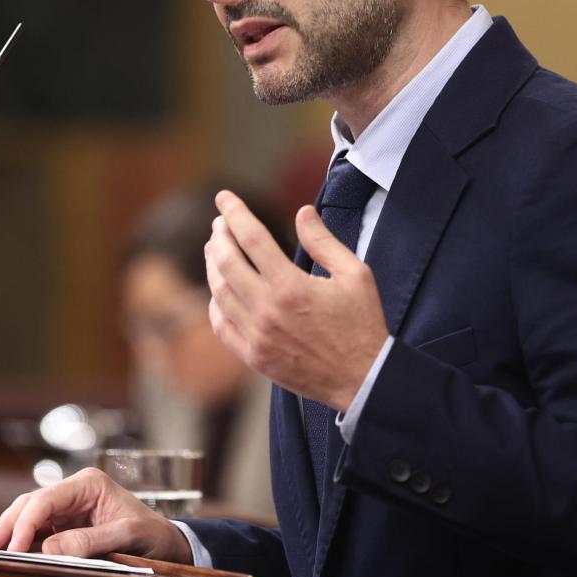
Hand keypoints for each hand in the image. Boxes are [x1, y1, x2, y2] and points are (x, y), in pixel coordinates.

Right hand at [0, 468, 192, 563]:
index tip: (13, 548)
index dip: (25, 523)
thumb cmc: (154, 534)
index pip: (46, 499)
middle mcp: (75, 491)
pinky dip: (21, 541)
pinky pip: (38, 531)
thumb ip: (90, 540)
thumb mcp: (128, 536)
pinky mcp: (67, 525)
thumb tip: (50, 548)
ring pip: (29, 516)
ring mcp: (70, 508)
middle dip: (7, 525)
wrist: (170, 544)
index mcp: (89, 483)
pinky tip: (6, 553)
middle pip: (31, 505)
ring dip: (8, 533)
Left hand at [204, 190, 387, 410]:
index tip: (224, 197)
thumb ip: (324, 241)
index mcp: (292, 287)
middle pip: (226, 262)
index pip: (251, 238)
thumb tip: (302, 212)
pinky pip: (221, 325)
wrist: (363, 380)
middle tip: (220, 223)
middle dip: (219, 235)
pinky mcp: (254, 357)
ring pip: (219, 293)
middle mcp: (268, 311)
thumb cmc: (362, 324)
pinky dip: (215, 303)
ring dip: (213, 266)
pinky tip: (219, 290)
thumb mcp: (355, 274)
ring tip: (216, 249)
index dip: (234, 212)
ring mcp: (257, 337)